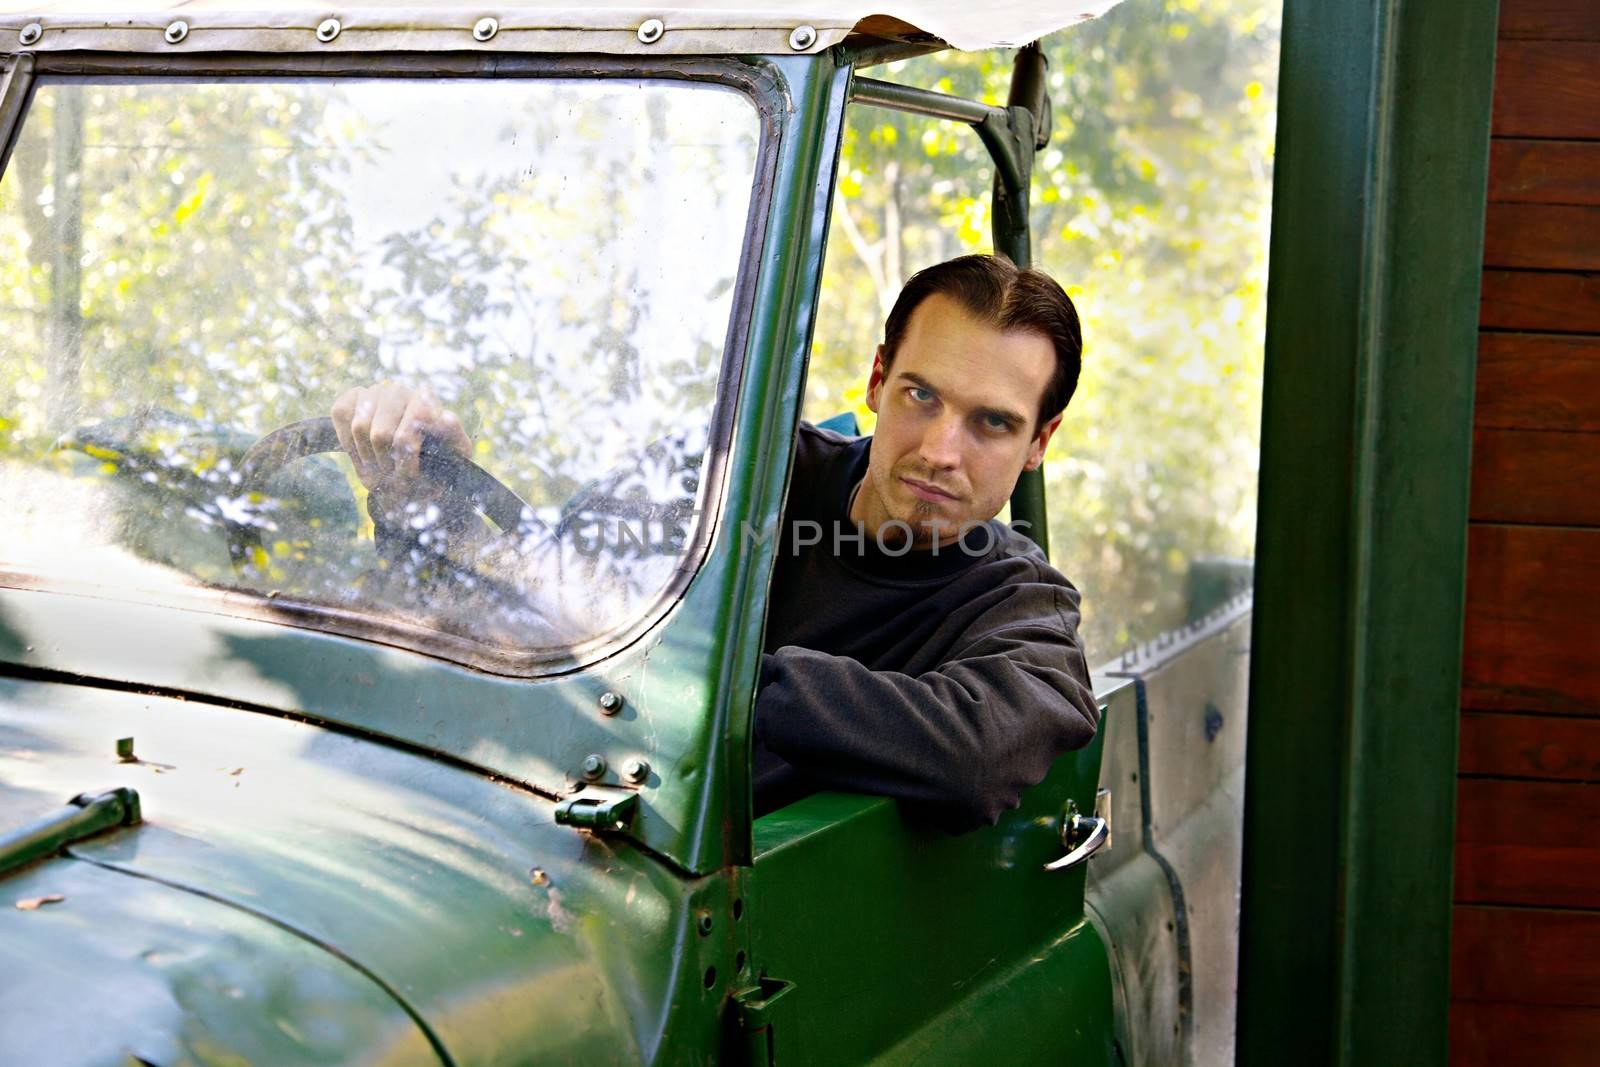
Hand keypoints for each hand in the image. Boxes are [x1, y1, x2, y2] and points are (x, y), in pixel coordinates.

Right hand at [330, 381, 470, 491]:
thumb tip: (446, 417)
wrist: (409, 473)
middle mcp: (401, 391)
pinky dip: (349, 443)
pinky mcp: (353, 397)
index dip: (406, 463)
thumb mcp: (454, 456)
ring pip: (360, 428)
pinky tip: (363, 453)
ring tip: (380, 468)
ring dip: (367, 458)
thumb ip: (453, 437)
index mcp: (427, 401)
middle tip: (392, 477)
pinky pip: (342, 415)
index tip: (410, 479)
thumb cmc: (435, 466)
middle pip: (380, 434)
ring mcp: (376, 392)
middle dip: (384, 464)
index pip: (408, 431)